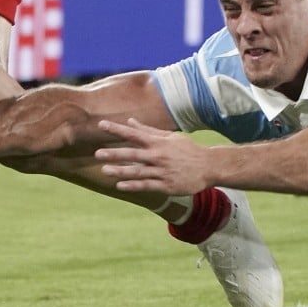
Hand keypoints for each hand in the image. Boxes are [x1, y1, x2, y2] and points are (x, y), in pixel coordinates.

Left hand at [94, 118, 211, 194]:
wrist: (210, 167)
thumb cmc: (188, 150)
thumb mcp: (170, 137)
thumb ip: (148, 131)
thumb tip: (129, 121)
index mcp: (158, 142)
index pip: (134, 134)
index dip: (117, 129)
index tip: (102, 124)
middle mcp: (158, 156)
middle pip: (133, 154)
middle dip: (115, 153)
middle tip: (97, 153)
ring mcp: (162, 171)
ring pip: (138, 172)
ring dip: (121, 171)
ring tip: (105, 170)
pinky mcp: (166, 185)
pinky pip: (147, 185)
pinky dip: (133, 186)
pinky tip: (119, 185)